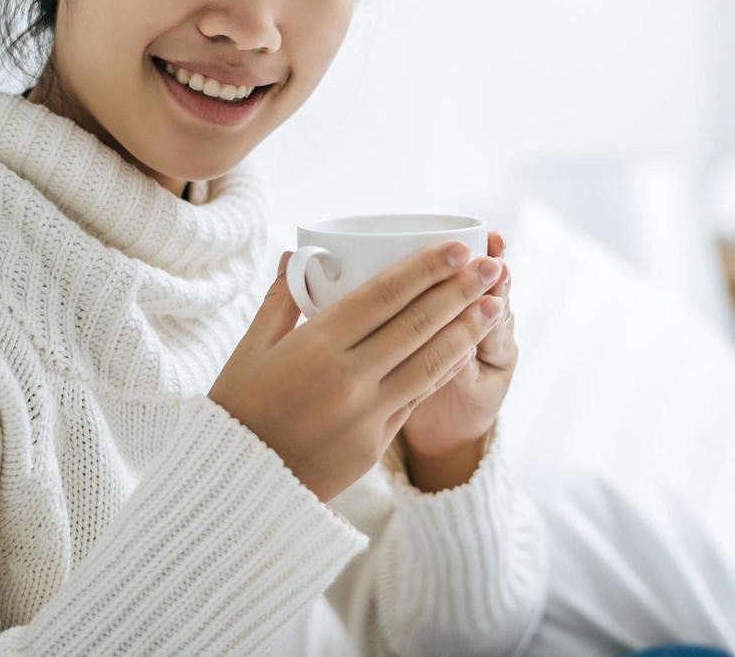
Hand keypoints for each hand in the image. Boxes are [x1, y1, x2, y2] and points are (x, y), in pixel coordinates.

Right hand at [208, 238, 508, 502]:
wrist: (238, 486)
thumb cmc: (238, 409)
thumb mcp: (250, 349)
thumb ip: (280, 300)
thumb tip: (293, 253)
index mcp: (316, 346)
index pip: (384, 296)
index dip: (425, 269)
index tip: (457, 247)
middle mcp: (348, 378)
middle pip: (417, 325)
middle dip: (460, 291)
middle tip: (492, 266)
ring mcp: (366, 414)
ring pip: (429, 363)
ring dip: (468, 330)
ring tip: (496, 304)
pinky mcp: (375, 443)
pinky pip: (418, 398)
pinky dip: (445, 371)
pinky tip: (466, 349)